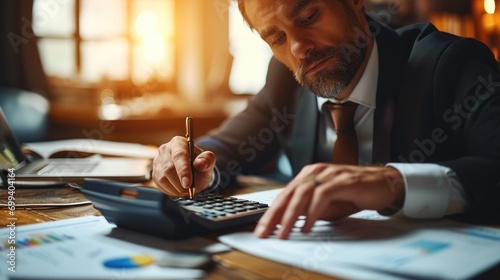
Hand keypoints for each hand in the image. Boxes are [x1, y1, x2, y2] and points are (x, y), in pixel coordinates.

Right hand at [153, 136, 215, 196]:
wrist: (193, 171)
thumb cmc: (200, 165)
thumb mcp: (208, 162)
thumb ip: (208, 160)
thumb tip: (200, 164)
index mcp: (179, 142)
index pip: (179, 155)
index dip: (183, 170)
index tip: (188, 184)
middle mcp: (165, 149)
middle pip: (169, 168)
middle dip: (180, 183)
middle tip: (190, 190)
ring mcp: (157, 161)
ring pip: (162, 178)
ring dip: (175, 188)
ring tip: (186, 190)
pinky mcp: (154, 172)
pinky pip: (159, 184)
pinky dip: (170, 190)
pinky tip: (178, 189)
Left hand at [254, 163, 404, 238]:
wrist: (383, 183)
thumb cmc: (354, 193)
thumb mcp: (327, 204)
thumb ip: (309, 209)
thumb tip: (292, 221)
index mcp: (308, 176)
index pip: (284, 195)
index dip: (271, 213)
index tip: (262, 229)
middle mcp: (315, 172)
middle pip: (288, 194)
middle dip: (274, 215)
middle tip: (266, 232)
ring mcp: (327, 174)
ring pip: (302, 195)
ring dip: (291, 216)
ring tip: (284, 233)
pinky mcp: (341, 180)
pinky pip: (321, 196)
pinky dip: (312, 212)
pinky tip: (307, 226)